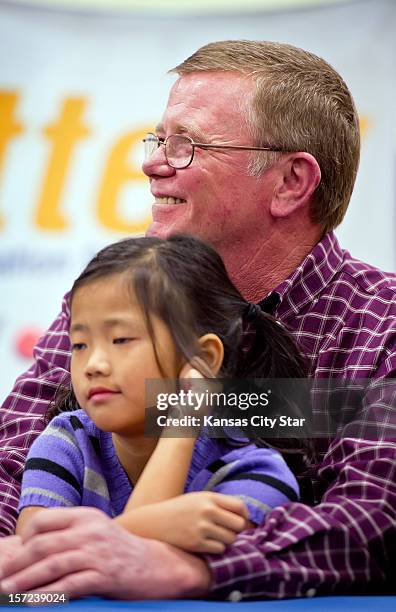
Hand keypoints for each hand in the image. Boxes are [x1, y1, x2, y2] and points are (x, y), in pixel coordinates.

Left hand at [0, 507, 210, 598]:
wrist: (157, 565)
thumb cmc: (120, 551)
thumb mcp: (96, 532)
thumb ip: (70, 534)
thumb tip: (32, 546)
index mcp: (86, 515)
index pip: (45, 521)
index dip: (25, 538)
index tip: (16, 555)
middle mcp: (90, 530)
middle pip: (43, 545)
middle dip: (16, 564)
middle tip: (1, 579)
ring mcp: (98, 552)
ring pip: (52, 565)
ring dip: (25, 581)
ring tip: (7, 592)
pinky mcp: (105, 575)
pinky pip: (69, 585)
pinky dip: (48, 595)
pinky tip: (33, 602)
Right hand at [121, 492, 248, 553]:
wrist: (154, 522)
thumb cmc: (179, 510)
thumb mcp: (198, 499)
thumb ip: (218, 504)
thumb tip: (243, 518)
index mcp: (209, 497)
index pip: (240, 506)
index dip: (244, 516)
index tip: (240, 521)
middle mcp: (207, 511)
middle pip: (239, 525)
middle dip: (236, 530)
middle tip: (227, 531)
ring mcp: (202, 528)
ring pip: (231, 539)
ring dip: (226, 540)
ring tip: (214, 537)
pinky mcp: (196, 543)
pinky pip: (219, 549)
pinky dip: (216, 548)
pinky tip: (206, 543)